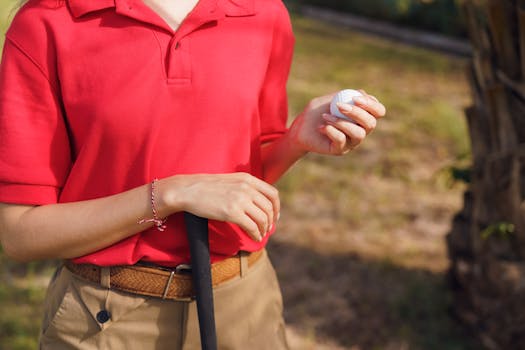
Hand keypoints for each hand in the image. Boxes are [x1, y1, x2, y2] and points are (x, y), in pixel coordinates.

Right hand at [163, 173, 279, 241]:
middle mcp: (247, 188)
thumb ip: (245, 187)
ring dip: (264, 229)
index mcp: (248, 178)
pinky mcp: (232, 212)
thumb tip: (257, 202)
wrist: (188, 190)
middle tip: (267, 229)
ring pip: (263, 218)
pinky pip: (251, 226)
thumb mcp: (230, 180)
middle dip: (270, 221)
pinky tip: (254, 237)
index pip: (272, 193)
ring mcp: (240, 200)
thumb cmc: (206, 187)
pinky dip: (255, 234)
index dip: (277, 207)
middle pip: (269, 208)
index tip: (274, 217)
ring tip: (261, 234)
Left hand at [288, 90, 385, 154]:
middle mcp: (360, 130)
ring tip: (325, 116)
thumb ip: (345, 96)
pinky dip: (332, 130)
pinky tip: (321, 127)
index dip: (371, 104)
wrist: (299, 129)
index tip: (356, 98)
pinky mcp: (340, 150)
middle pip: (371, 123)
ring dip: (342, 122)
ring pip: (359, 134)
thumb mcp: (329, 100)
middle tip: (339, 106)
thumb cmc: (315, 113)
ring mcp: (351, 142)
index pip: (378, 111)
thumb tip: (361, 93)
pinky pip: (342, 140)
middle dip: (357, 113)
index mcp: (361, 117)